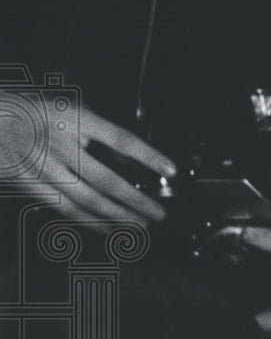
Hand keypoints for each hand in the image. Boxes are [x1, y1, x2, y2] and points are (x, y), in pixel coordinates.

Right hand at [0, 101, 174, 226]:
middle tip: (159, 212)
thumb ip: (102, 134)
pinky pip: (67, 209)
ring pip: (89, 199)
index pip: (120, 140)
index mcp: (74, 118)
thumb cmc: (34, 111)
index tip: (170, 169)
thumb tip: (133, 161)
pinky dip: (92, 222)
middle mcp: (60, 144)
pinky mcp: (31, 185)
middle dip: (137, 200)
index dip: (148, 156)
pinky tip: (111, 230)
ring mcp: (44, 167)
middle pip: (107, 179)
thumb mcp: (71, 109)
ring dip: (119, 216)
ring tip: (142, 225)